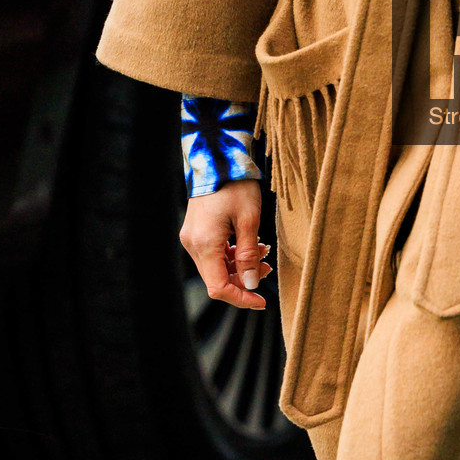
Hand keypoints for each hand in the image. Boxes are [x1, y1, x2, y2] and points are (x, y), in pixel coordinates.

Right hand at [179, 180, 271, 311]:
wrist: (218, 158)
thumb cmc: (235, 185)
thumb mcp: (249, 220)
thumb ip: (249, 255)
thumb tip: (251, 284)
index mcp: (204, 244)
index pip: (218, 287)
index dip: (241, 298)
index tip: (261, 301)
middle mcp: (193, 244)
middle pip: (217, 279)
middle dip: (244, 280)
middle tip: (267, 266)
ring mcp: (192, 238)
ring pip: (216, 267)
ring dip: (240, 266)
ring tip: (262, 251)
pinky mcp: (196, 232)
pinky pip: (213, 254)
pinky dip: (232, 255)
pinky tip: (249, 245)